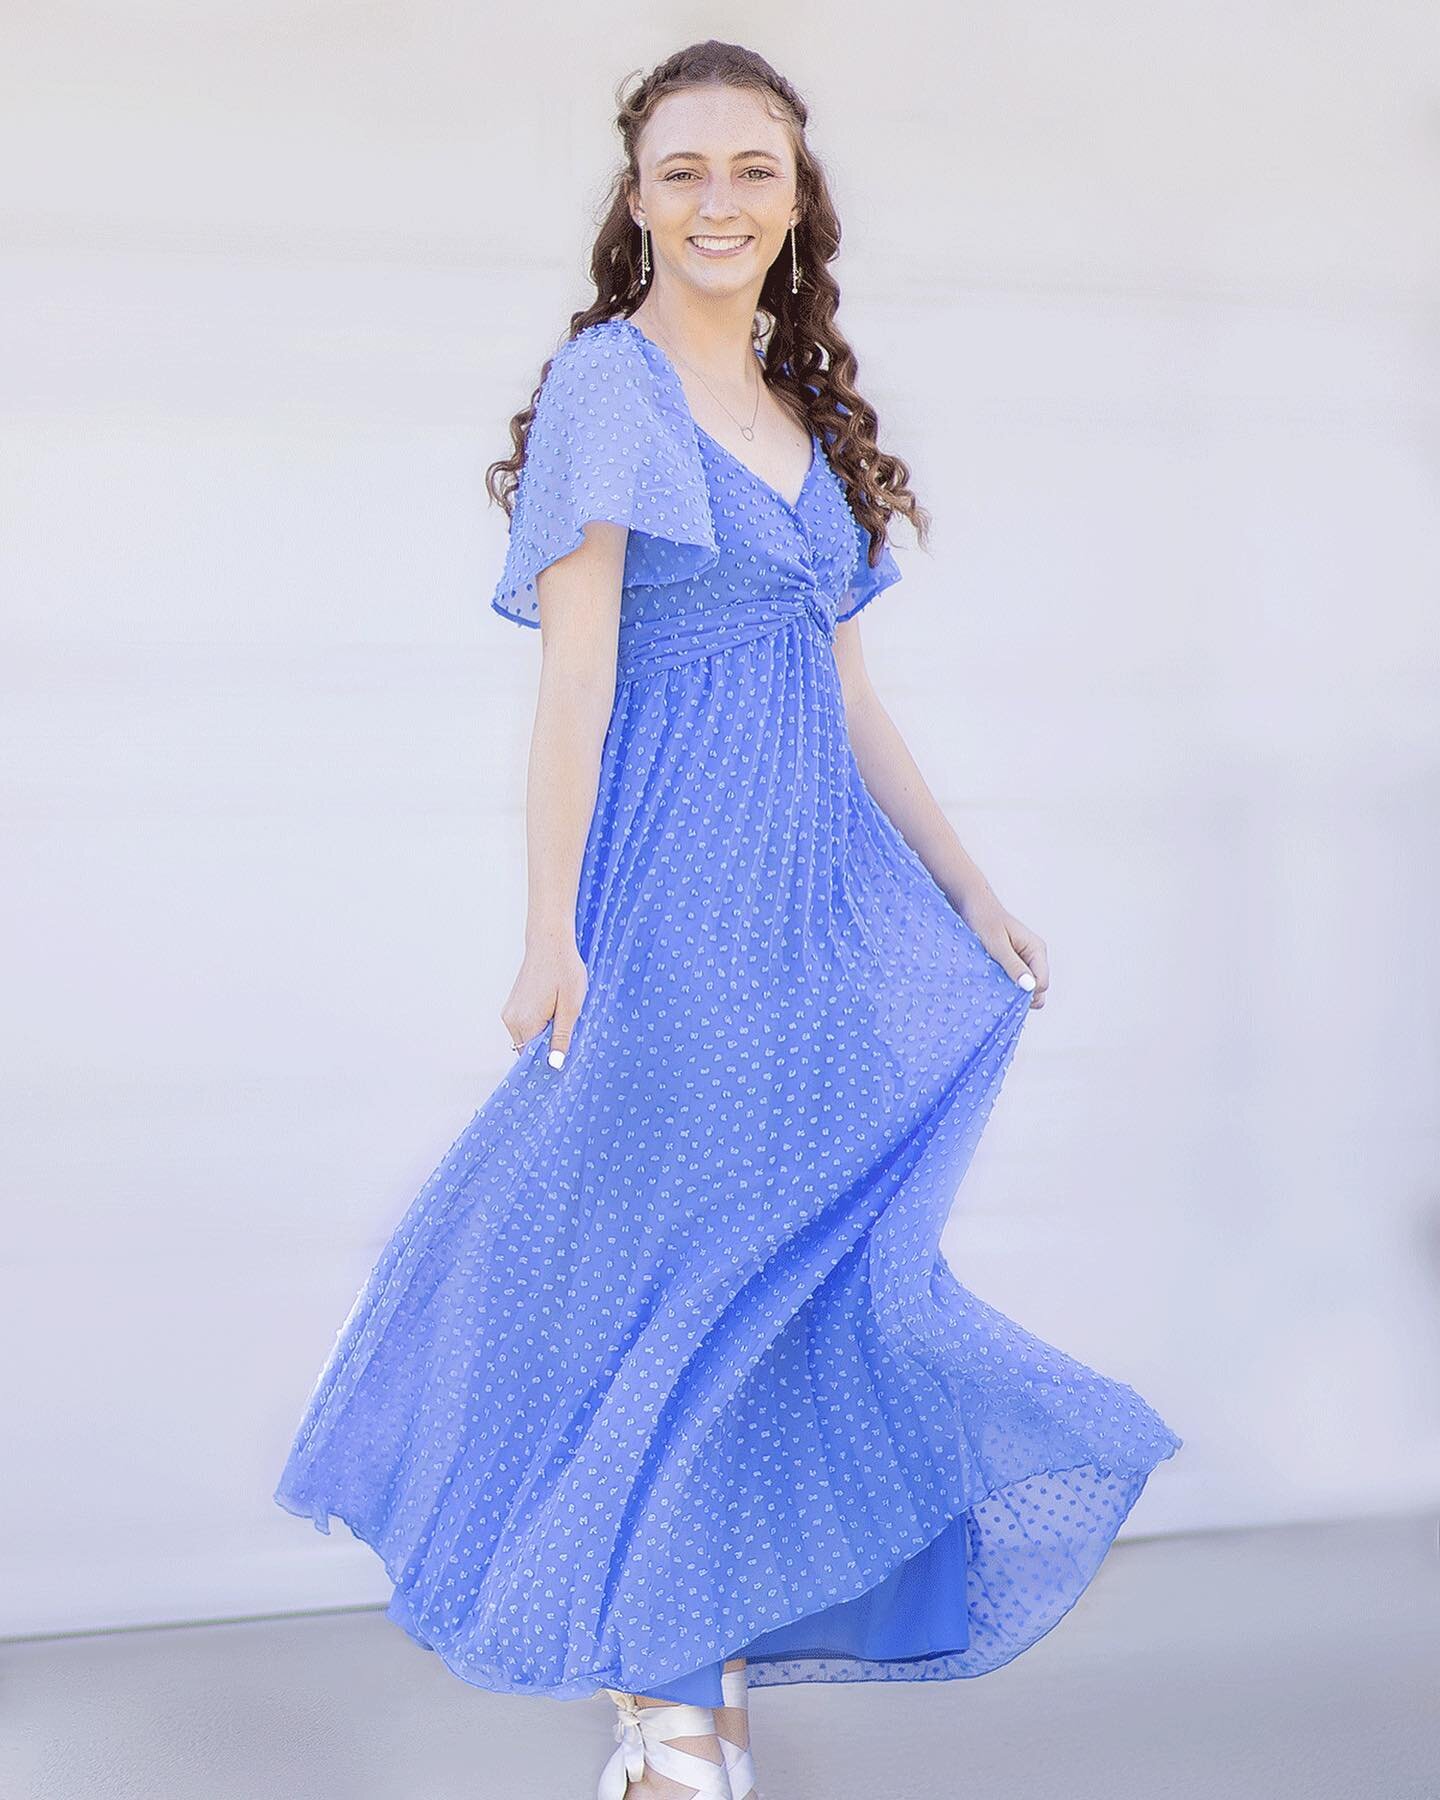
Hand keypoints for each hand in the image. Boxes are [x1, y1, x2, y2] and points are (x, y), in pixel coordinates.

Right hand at [501, 931, 588, 1067]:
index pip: (532, 1059)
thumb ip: (561, 1037)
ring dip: (544, 1034)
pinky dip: (539, 1024)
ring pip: (528, 1037)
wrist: (550, 942)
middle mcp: (511, 1020)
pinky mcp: (512, 1005)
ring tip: (561, 1015)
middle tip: (569, 1031)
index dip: (549, 1061)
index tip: (565, 1059)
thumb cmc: (563, 969)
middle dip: (548, 1047)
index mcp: (525, 1022)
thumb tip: (554, 1064)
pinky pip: (525, 1025)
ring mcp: (509, 1012)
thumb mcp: (570, 1006)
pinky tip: (553, 1008)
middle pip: (529, 1049)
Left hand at [955, 885, 1049, 1009]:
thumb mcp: (997, 944)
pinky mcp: (1011, 964)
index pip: (1042, 983)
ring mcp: (1023, 961)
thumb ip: (1013, 965)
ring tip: (992, 984)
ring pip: (1025, 988)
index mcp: (1036, 950)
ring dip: (1010, 991)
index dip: (1027, 992)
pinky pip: (1013, 982)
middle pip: (1037, 989)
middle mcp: (1034, 957)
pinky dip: (1003, 986)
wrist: (972, 905)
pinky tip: (990, 982)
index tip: (1006, 990)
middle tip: (997, 988)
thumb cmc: (984, 919)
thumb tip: (1029, 987)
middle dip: (1020, 994)